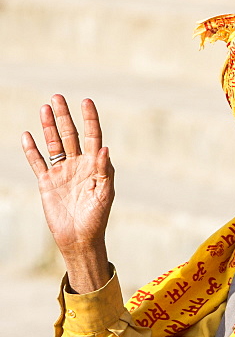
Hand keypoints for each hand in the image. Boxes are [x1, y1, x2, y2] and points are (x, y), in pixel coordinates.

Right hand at [22, 95, 113, 291]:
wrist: (80, 239)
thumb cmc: (97, 218)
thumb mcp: (104, 194)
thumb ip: (105, 171)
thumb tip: (104, 148)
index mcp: (95, 165)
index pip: (92, 136)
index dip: (90, 119)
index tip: (86, 101)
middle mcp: (78, 164)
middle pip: (70, 135)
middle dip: (64, 116)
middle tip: (57, 97)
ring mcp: (62, 172)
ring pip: (54, 144)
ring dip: (48, 127)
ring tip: (44, 108)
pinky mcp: (47, 182)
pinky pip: (38, 162)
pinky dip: (32, 150)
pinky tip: (27, 136)